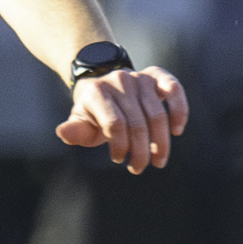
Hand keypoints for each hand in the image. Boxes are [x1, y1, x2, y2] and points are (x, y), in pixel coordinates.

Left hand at [55, 65, 187, 172]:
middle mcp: (119, 81)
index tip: (118, 159)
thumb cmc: (94, 112)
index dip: (119, 146)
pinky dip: (179, 110)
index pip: (114, 125)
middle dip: (140, 152)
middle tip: (140, 168)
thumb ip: (75, 130)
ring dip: (161, 143)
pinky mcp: (157, 75)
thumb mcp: (81, 122)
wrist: (104, 84)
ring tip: (158, 161)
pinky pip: (174, 90)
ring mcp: (139, 77)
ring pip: (157, 114)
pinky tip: (177, 130)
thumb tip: (63, 132)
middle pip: (137, 123)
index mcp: (96, 93)